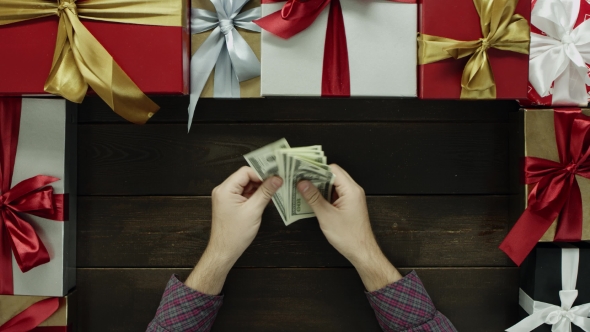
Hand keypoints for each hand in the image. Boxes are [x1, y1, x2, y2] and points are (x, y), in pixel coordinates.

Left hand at [185, 166, 281, 293]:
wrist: (224, 251)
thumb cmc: (235, 234)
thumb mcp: (254, 210)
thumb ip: (266, 192)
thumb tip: (277, 179)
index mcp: (225, 189)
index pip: (245, 172)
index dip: (261, 173)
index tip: (275, 177)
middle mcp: (223, 190)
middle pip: (245, 177)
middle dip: (261, 180)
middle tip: (277, 183)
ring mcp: (226, 197)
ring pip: (246, 185)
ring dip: (259, 188)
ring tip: (272, 192)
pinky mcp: (230, 203)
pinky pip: (244, 193)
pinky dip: (254, 195)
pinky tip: (265, 199)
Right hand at [297, 164, 401, 290]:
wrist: (361, 252)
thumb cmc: (348, 236)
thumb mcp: (326, 216)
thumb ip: (313, 198)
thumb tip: (302, 183)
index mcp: (351, 190)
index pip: (332, 169)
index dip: (317, 169)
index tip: (303, 170)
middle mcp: (353, 191)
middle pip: (332, 175)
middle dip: (316, 177)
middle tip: (299, 179)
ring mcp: (351, 198)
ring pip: (333, 185)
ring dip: (319, 187)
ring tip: (303, 189)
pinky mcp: (348, 205)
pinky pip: (335, 194)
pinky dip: (324, 195)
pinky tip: (312, 199)